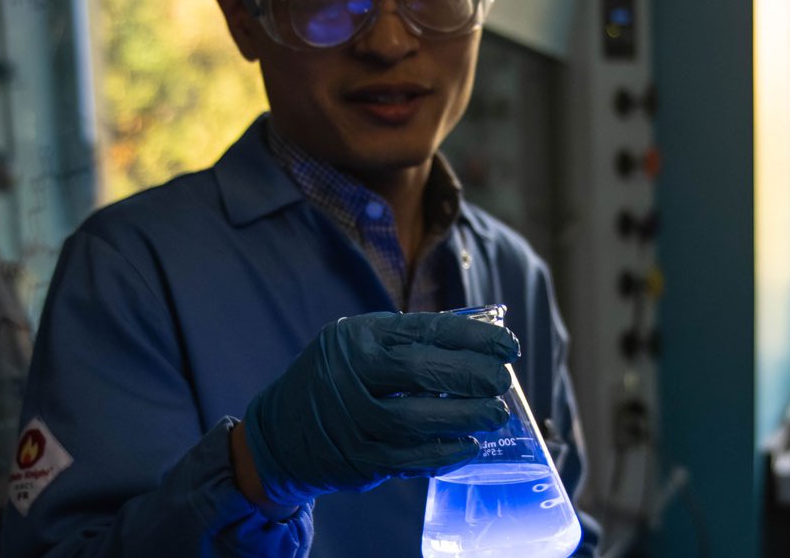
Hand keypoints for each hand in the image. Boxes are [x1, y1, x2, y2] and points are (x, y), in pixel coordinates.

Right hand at [242, 311, 518, 506]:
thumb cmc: (338, 378)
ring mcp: (353, 419)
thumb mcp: (360, 344)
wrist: (281, 433)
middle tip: (503, 380)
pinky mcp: (358, 458)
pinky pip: (409, 457)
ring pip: (416, 419)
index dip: (473, 338)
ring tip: (495, 415)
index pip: (425, 330)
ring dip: (464, 417)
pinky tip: (468, 446)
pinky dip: (444, 452)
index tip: (508, 346)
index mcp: (358, 337)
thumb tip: (480, 340)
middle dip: (471, 375)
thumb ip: (410, 341)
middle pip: (421, 372)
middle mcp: (351, 374)